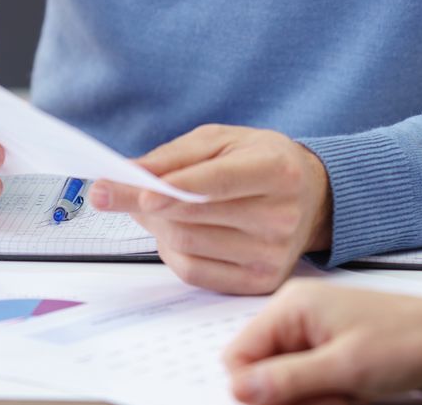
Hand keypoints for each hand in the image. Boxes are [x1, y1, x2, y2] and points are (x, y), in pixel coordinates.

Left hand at [91, 124, 331, 294]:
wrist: (311, 198)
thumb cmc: (262, 162)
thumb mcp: (224, 140)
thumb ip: (177, 155)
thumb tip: (131, 173)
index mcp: (277, 170)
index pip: (220, 182)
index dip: (178, 189)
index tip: (141, 194)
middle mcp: (281, 215)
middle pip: (195, 217)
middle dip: (145, 205)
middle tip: (110, 192)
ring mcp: (272, 254)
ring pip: (188, 245)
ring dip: (156, 226)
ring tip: (151, 207)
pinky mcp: (259, 281)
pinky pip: (195, 273)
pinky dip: (171, 252)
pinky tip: (171, 233)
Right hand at [223, 281, 421, 402]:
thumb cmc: (405, 342)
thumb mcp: (344, 367)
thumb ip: (288, 379)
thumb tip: (238, 388)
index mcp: (292, 306)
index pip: (239, 356)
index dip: (255, 390)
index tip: (291, 403)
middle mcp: (296, 315)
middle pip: (263, 372)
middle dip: (291, 397)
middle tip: (331, 399)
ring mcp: (312, 332)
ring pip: (286, 384)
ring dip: (312, 400)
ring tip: (346, 396)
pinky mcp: (327, 350)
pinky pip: (307, 383)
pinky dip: (324, 396)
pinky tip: (350, 395)